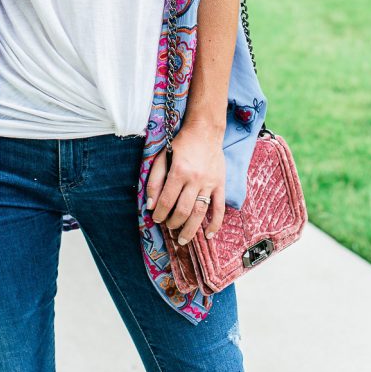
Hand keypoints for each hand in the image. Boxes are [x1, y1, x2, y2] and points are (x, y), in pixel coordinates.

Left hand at [146, 120, 225, 244]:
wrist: (205, 131)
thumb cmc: (180, 144)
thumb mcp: (162, 157)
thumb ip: (154, 181)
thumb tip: (150, 205)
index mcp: (179, 171)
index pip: (167, 200)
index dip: (160, 213)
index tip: (156, 219)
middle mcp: (195, 179)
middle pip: (183, 210)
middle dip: (173, 223)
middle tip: (169, 228)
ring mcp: (209, 183)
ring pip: (200, 213)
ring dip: (190, 230)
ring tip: (182, 240)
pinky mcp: (220, 184)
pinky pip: (219, 208)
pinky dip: (215, 224)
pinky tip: (208, 235)